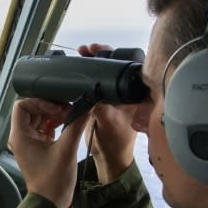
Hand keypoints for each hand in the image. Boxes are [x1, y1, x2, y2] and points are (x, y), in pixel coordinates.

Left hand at [8, 98, 88, 207]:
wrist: (51, 203)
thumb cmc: (53, 181)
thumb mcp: (66, 150)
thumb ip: (76, 125)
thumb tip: (86, 107)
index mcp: (20, 136)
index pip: (22, 105)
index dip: (40, 102)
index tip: (56, 108)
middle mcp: (21, 137)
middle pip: (32, 110)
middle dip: (50, 106)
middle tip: (68, 108)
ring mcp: (29, 142)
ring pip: (39, 118)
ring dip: (54, 114)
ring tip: (71, 115)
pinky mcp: (38, 147)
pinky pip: (44, 127)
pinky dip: (56, 123)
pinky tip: (69, 123)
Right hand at [78, 43, 137, 183]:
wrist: (108, 158)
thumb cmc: (115, 143)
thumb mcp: (108, 123)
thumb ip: (100, 107)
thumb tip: (90, 90)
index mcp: (132, 94)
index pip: (125, 65)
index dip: (112, 54)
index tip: (98, 50)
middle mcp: (124, 91)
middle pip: (112, 65)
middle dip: (98, 55)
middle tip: (85, 49)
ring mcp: (112, 96)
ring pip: (102, 72)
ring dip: (90, 63)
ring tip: (79, 54)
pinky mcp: (101, 101)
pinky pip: (93, 83)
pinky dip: (84, 76)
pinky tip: (75, 70)